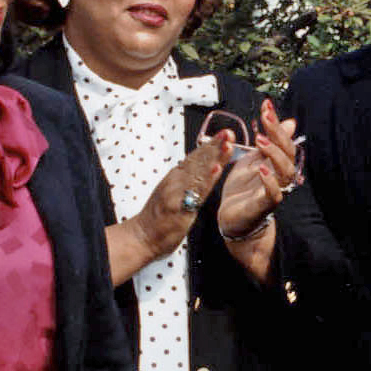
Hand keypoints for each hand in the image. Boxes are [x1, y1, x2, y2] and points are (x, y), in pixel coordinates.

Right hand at [127, 137, 227, 262]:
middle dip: (214, 145)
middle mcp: (176, 181)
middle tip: (228, 133)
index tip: (224, 134)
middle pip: (198, 160)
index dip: (210, 145)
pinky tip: (217, 169)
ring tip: (227, 145)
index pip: (195, 158)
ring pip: (198, 172)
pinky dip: (207, 179)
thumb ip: (185, 182)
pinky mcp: (179, 207)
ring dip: (214, 157)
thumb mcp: (172, 194)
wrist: (141, 237)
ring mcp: (177, 193)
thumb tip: (197, 171)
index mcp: (176, 178)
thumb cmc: (158, 219)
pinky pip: (196, 192)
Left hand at [215, 100, 300, 239]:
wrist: (233, 219)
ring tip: (261, 141)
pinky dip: (270, 182)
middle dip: (277, 133)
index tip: (266, 104)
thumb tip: (290, 121)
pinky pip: (273, 195)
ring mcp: (274, 191)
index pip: (283, 140)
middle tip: (265, 117)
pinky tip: (262, 169)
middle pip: (288, 153)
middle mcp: (280, 176)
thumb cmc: (243, 189)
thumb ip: (269, 142)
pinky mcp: (263, 206)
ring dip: (275, 155)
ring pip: (286, 173)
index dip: (276, 122)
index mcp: (276, 163)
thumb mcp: (253, 159)